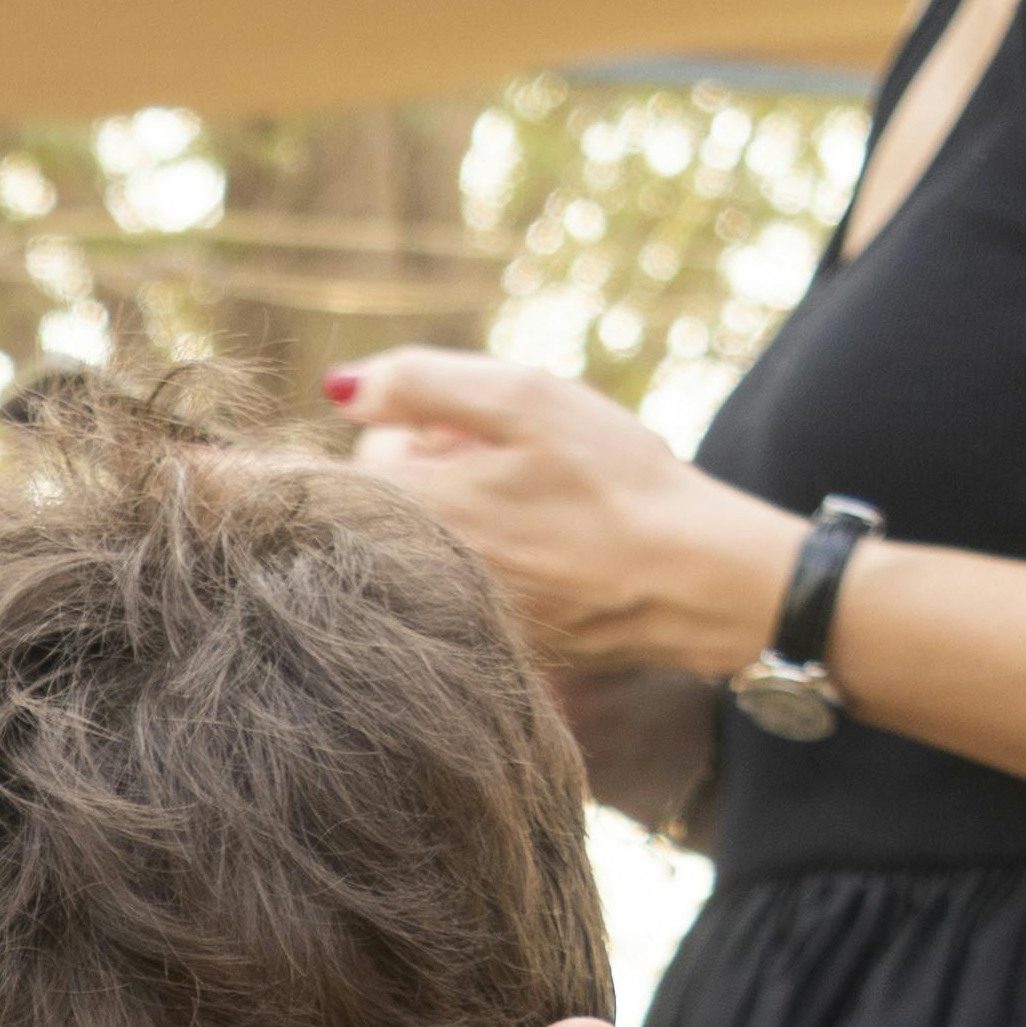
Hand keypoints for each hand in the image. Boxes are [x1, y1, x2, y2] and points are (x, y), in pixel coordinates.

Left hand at [329, 349, 801, 683]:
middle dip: (450, 474)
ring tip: (542, 515)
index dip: (432, 428)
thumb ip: (420, 382)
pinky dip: (499, 565)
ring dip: (476, 519)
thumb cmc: (612, 482)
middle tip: (525, 475)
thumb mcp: (524, 400)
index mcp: (409, 508)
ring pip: (434, 542)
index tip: (490, 439)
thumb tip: (337, 387)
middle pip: (400, 499)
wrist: (688, 579)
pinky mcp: (481, 644)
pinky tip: (550, 558)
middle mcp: (409, 573)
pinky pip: (464, 587)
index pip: (372, 448)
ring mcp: (443, 616)